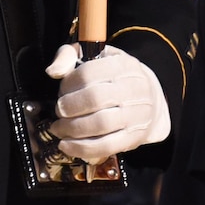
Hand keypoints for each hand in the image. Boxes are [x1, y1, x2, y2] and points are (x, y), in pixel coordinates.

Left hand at [46, 43, 170, 161]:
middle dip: (68, 108)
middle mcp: (135, 87)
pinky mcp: (135, 136)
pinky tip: (67, 144)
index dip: (68, 84)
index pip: (89, 73)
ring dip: (72, 129)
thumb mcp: (95, 57)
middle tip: (59, 112)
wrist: (151, 100)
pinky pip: (106, 146)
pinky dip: (81, 148)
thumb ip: (69, 56)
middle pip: (94, 98)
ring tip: (59, 129)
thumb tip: (53, 71)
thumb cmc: (114, 78)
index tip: (62, 91)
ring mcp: (138, 114)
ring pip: (100, 124)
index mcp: (124, 65)